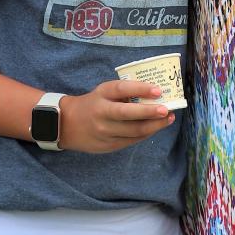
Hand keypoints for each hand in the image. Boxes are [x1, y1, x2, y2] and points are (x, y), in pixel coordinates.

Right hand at [59, 79, 175, 153]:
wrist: (66, 125)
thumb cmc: (92, 104)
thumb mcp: (103, 92)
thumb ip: (124, 93)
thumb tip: (155, 95)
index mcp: (101, 94)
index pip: (122, 89)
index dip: (141, 89)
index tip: (158, 90)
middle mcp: (102, 113)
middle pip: (129, 114)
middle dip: (150, 112)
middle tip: (167, 109)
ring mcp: (105, 131)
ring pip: (134, 131)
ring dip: (154, 125)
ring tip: (168, 118)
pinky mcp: (108, 145)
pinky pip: (132, 140)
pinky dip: (146, 133)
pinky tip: (155, 128)